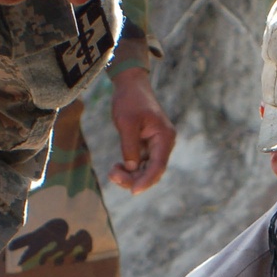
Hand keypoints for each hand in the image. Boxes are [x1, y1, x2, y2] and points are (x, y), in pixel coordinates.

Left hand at [108, 68, 175, 192]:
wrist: (130, 84)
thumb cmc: (129, 100)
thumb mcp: (126, 123)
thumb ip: (130, 146)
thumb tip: (132, 168)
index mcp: (164, 137)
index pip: (158, 165)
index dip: (146, 181)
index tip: (133, 191)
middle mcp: (164, 143)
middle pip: (152, 171)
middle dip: (134, 179)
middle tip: (112, 176)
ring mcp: (156, 145)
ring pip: (146, 170)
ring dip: (130, 175)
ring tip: (112, 173)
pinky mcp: (147, 146)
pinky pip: (141, 163)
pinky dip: (129, 169)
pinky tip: (116, 168)